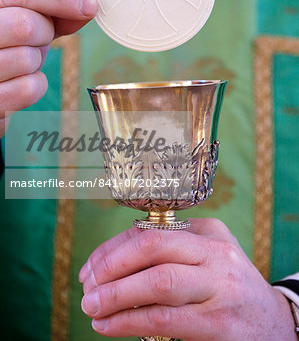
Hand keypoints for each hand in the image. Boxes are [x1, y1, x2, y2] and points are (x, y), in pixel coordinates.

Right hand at [0, 0, 97, 136]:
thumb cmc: (5, 46)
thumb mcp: (21, 20)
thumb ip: (51, 11)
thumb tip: (89, 5)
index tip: (90, 5)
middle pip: (26, 25)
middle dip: (44, 33)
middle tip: (35, 39)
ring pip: (29, 58)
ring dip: (36, 61)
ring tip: (19, 60)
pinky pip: (30, 89)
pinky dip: (35, 85)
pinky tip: (18, 81)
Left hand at [79, 219, 295, 340]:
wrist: (273, 322)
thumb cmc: (226, 286)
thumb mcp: (204, 258)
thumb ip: (168, 254)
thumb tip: (110, 265)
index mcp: (207, 231)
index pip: (149, 231)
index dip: (111, 249)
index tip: (90, 269)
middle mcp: (215, 252)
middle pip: (152, 247)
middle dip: (111, 265)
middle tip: (87, 286)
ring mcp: (220, 286)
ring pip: (158, 282)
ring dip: (116, 295)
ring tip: (91, 307)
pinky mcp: (220, 323)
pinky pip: (166, 319)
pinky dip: (130, 321)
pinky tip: (109, 326)